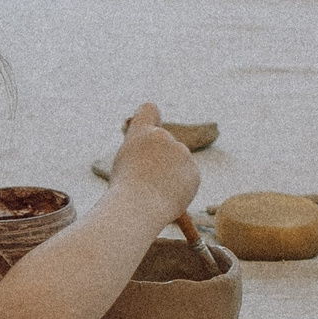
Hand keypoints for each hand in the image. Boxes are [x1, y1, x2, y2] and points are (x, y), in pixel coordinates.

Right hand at [110, 103, 200, 223]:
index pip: (149, 110)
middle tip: (146, 180)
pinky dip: (180, 187)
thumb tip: (149, 152)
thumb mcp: (123, 164)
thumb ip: (139, 152)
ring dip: (170, 174)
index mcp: (141, 132)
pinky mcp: (194, 172)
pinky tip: (167, 197)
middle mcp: (163, 137)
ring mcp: (182, 153)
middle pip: (164, 144)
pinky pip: (187, 178)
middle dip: (160, 158)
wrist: (138, 208)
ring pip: (177, 163)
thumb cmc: (124, 191)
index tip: (148, 130)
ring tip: (154, 192)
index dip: (149, 119)